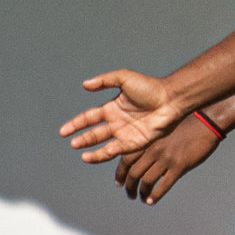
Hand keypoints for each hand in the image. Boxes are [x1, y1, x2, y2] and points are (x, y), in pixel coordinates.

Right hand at [60, 69, 181, 163]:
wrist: (170, 99)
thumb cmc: (150, 87)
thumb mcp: (124, 79)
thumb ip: (104, 81)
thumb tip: (85, 84)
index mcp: (112, 108)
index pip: (89, 118)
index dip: (76, 124)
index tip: (63, 132)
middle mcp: (117, 122)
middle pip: (95, 133)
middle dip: (83, 139)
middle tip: (72, 143)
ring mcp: (126, 133)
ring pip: (104, 145)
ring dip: (92, 150)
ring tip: (81, 154)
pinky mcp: (136, 142)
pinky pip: (118, 150)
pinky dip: (105, 154)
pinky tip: (94, 156)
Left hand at [115, 116, 222, 204]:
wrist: (207, 122)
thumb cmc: (187, 125)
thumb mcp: (163, 132)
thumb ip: (152, 146)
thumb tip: (146, 164)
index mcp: (147, 140)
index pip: (125, 160)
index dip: (120, 174)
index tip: (120, 183)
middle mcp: (153, 150)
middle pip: (134, 173)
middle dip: (130, 187)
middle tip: (130, 194)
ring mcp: (166, 158)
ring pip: (147, 181)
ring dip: (142, 193)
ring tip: (143, 199)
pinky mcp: (180, 166)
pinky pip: (164, 185)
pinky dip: (155, 196)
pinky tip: (152, 201)